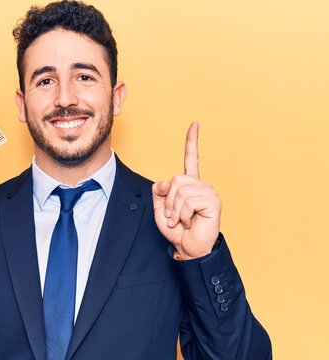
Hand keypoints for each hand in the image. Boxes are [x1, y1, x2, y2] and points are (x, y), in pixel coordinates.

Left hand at [152, 122, 220, 258]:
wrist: (189, 248)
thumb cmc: (177, 229)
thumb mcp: (160, 209)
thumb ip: (159, 192)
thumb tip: (166, 181)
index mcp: (190, 184)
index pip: (191, 158)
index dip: (192, 141)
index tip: (195, 124)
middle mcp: (201, 184)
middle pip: (175, 180)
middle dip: (168, 201)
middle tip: (174, 216)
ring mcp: (209, 192)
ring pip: (180, 190)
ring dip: (175, 210)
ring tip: (182, 220)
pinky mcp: (213, 201)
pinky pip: (188, 201)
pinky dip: (183, 214)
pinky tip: (190, 222)